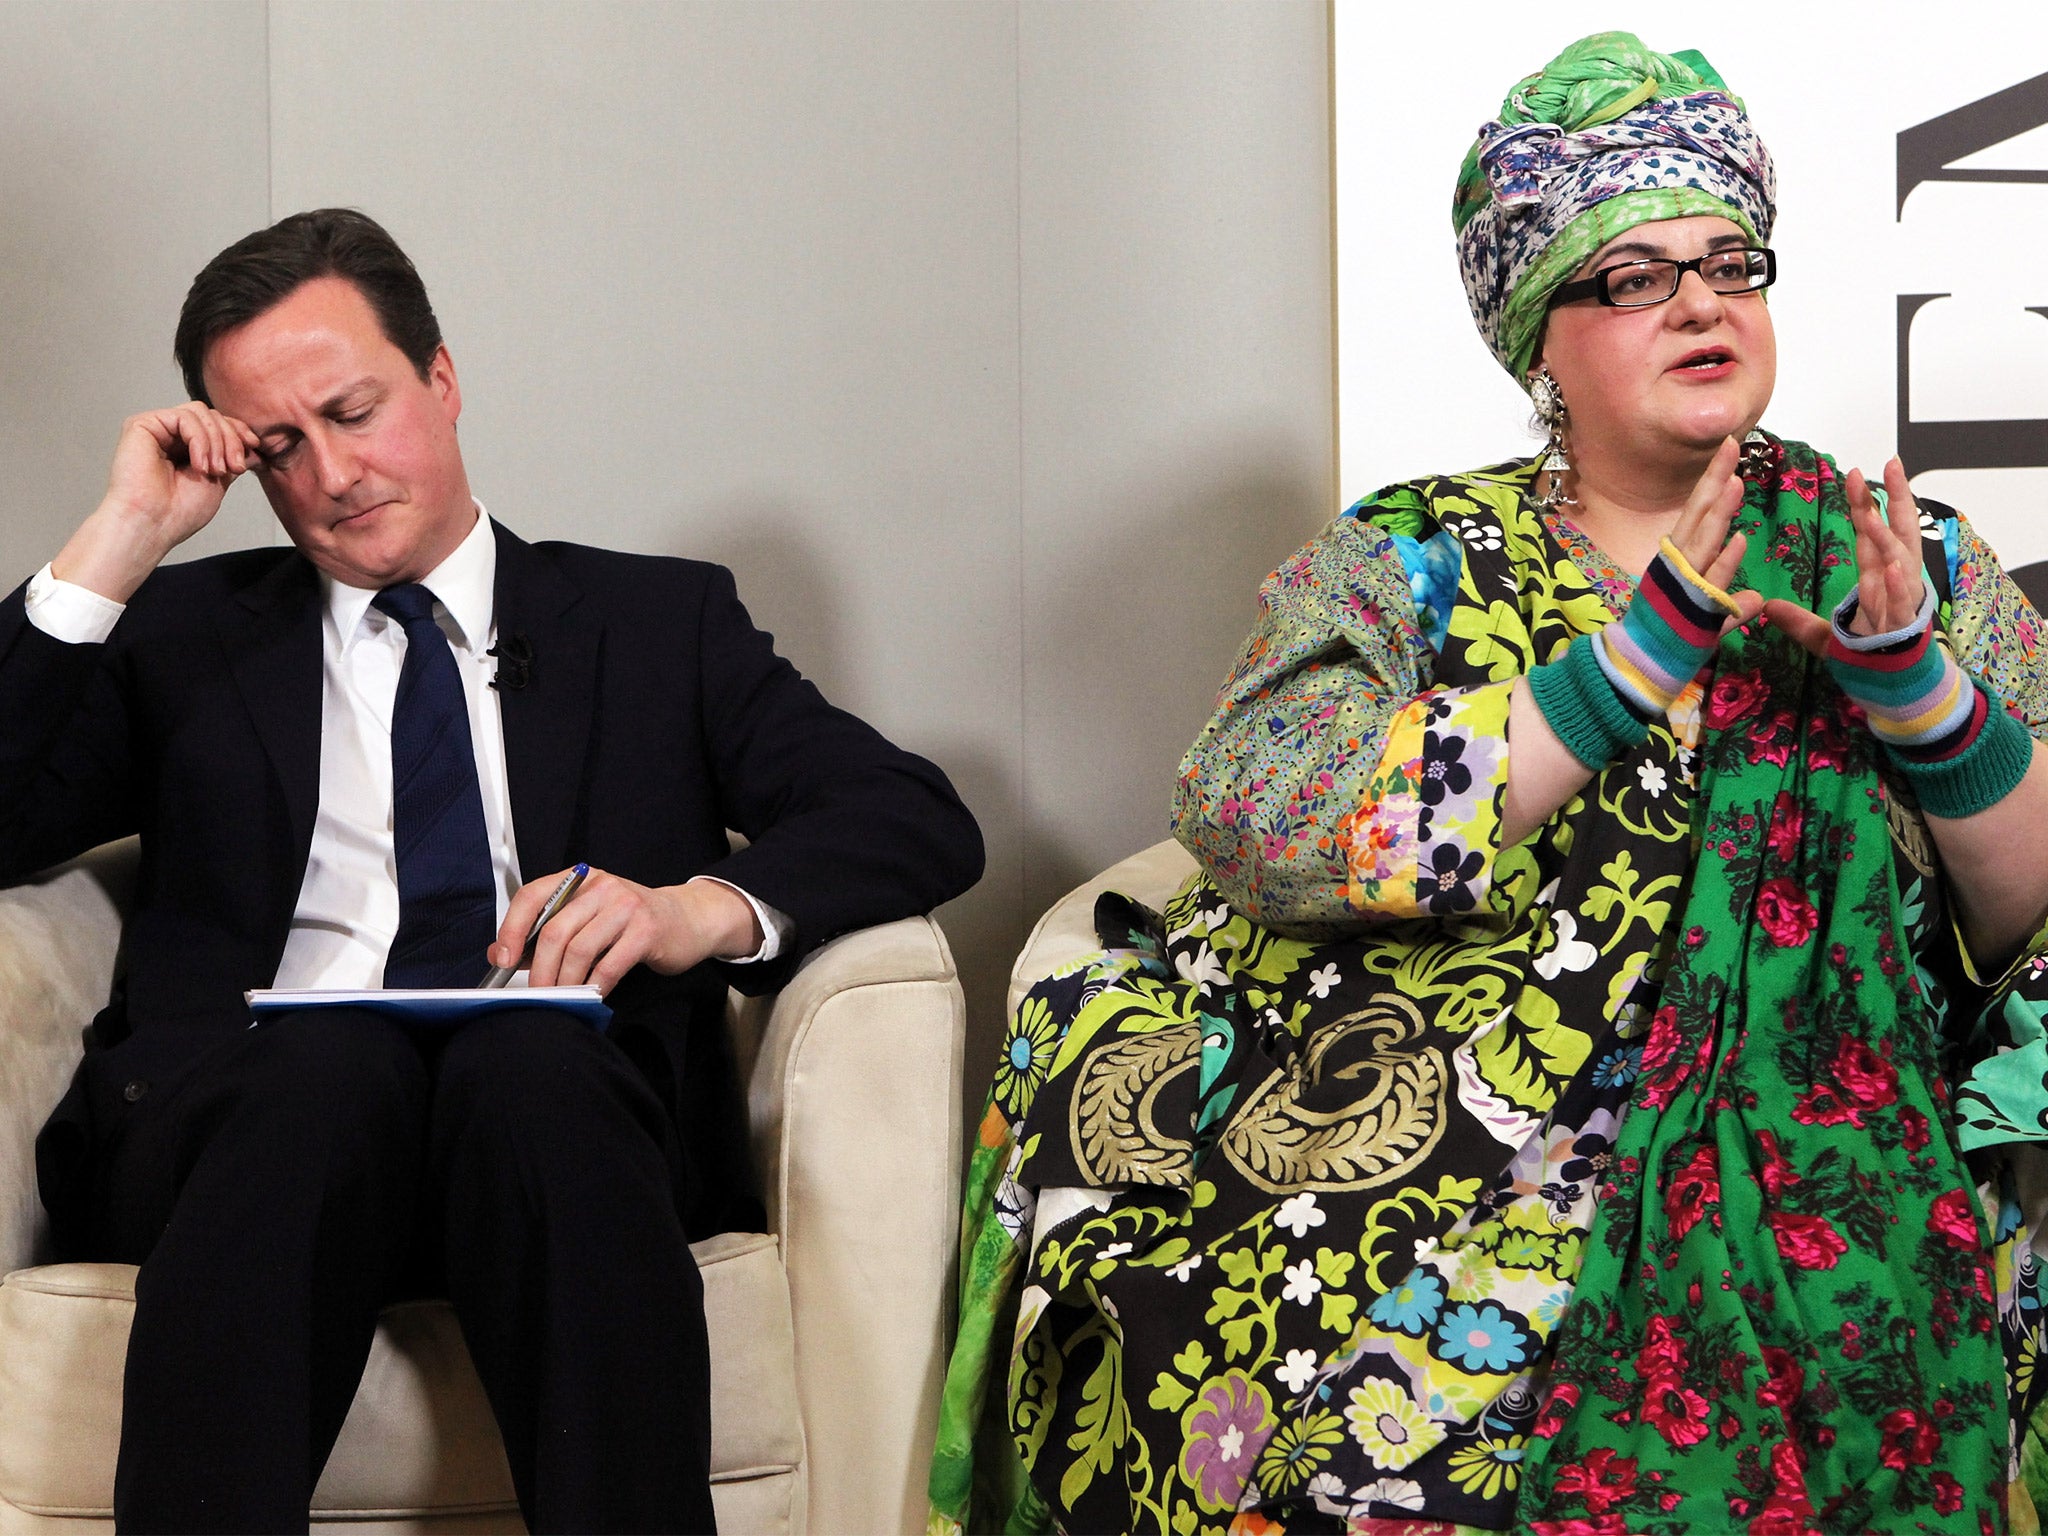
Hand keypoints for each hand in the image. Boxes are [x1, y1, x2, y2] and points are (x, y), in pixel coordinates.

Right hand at [51, 404, 262, 602]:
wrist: (153, 524)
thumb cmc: (179, 512)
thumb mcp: (218, 481)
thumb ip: (231, 459)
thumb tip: (253, 447)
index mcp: (184, 447)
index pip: (216, 424)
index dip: (238, 431)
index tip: (254, 447)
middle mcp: (168, 435)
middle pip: (211, 415)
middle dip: (231, 439)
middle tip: (234, 468)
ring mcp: (156, 429)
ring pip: (200, 412)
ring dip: (217, 441)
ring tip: (214, 470)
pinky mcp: (141, 425)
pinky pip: (184, 417)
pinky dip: (200, 440)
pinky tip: (199, 464)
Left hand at [490, 867, 763, 993]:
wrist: (689, 920)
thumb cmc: (632, 923)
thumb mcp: (589, 919)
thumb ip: (547, 932)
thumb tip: (499, 955)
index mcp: (579, 879)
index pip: (532, 897)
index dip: (512, 930)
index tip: (502, 960)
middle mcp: (600, 885)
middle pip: (555, 930)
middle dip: (540, 969)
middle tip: (537, 994)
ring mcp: (625, 906)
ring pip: (579, 950)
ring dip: (566, 982)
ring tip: (563, 998)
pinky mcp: (646, 930)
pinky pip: (609, 965)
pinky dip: (595, 986)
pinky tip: (592, 996)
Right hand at [1669, 436, 1764, 630]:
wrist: (1635, 669)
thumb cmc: (1665, 641)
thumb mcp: (1703, 619)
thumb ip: (1729, 608)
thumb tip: (1758, 600)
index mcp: (1676, 561)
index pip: (1697, 515)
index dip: (1712, 485)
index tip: (1728, 455)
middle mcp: (1675, 565)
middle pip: (1697, 515)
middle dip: (1714, 481)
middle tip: (1731, 446)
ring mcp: (1679, 584)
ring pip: (1703, 541)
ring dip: (1719, 513)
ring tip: (1737, 482)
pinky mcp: (1686, 606)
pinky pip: (1710, 582)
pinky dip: (1724, 563)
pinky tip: (1740, 540)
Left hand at [1763, 457, 1925, 656]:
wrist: (1897, 693)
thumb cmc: (1867, 660)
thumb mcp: (1825, 638)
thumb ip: (1798, 621)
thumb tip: (1767, 608)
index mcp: (1877, 580)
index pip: (1871, 533)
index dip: (1865, 503)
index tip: (1854, 472)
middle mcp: (1894, 585)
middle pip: (1896, 534)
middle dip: (1893, 500)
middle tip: (1888, 465)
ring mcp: (1902, 604)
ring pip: (1900, 562)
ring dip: (1887, 536)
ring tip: (1872, 512)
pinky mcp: (1904, 628)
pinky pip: (1901, 604)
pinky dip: (1897, 586)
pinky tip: (1890, 568)